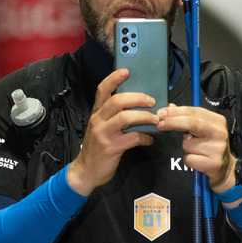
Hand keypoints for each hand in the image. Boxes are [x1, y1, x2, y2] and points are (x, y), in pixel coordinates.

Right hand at [67, 67, 158, 195]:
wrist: (86, 171)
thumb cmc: (98, 149)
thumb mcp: (102, 129)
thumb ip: (115, 118)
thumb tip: (138, 108)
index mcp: (96, 113)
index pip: (102, 90)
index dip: (114, 78)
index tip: (127, 71)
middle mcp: (98, 120)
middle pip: (117, 100)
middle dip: (137, 98)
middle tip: (152, 100)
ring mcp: (103, 134)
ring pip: (125, 117)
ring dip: (144, 116)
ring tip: (155, 119)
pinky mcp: (110, 148)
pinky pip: (132, 138)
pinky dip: (144, 137)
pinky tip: (150, 139)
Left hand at [156, 104, 236, 191]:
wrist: (226, 169)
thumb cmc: (211, 147)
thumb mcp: (203, 129)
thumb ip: (188, 118)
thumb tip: (170, 107)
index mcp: (218, 121)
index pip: (194, 111)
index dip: (176, 111)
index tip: (161, 112)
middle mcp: (219, 133)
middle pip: (192, 123)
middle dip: (173, 122)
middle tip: (160, 124)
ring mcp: (217, 148)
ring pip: (187, 144)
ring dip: (185, 148)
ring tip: (196, 151)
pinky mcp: (213, 163)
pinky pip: (189, 159)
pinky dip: (188, 160)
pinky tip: (197, 160)